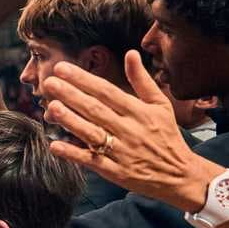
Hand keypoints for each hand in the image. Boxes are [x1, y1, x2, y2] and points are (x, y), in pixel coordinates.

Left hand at [42, 51, 220, 211]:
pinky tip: (55, 145)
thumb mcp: (160, 105)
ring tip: (51, 107)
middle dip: (71, 95)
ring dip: (71, 121)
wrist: (180, 175)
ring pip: (92, 134)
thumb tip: (131, 53)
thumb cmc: (166, 136)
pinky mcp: (116, 172)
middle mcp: (129, 130)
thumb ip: (142, 80)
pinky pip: (92, 161)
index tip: (62, 68)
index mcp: (139, 112)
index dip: (84, 79)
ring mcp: (122, 152)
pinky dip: (73, 154)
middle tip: (49, 82)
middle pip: (96, 110)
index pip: (107, 92)